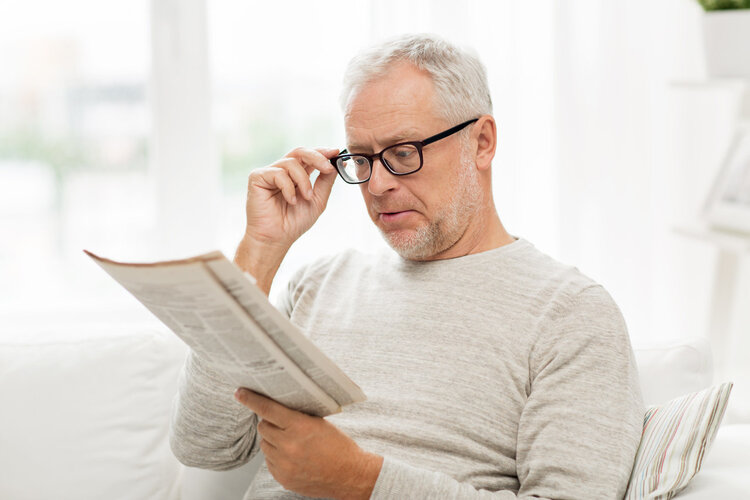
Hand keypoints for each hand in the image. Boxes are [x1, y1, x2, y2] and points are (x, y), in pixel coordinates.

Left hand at [234, 388, 382, 499]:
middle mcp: (289, 446)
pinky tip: (293, 457)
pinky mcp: (283, 478)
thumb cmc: (339, 446)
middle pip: (263, 427)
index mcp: (300, 427)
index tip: (240, 393)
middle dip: (270, 423)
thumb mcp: (320, 423)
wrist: (350, 475)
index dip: (252, 400)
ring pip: (265, 445)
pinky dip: (277, 457)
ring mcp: (284, 464)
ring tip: (292, 443)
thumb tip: (277, 407)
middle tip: (283, 424)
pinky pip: (269, 462)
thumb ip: (297, 416)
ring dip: (274, 441)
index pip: (268, 409)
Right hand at [244, 147, 338, 250]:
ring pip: (291, 163)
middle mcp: (283, 171)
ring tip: (306, 197)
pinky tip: (290, 201)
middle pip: (300, 152)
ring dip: (303, 181)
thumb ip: (325, 181)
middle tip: (328, 168)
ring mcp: (269, 173)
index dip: (322, 152)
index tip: (336, 152)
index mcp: (296, 175)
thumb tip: (337, 164)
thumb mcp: (317, 200)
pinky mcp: (257, 177)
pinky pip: (278, 173)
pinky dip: (288, 187)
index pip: (309, 156)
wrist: (276, 238)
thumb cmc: (294, 222)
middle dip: (317, 157)